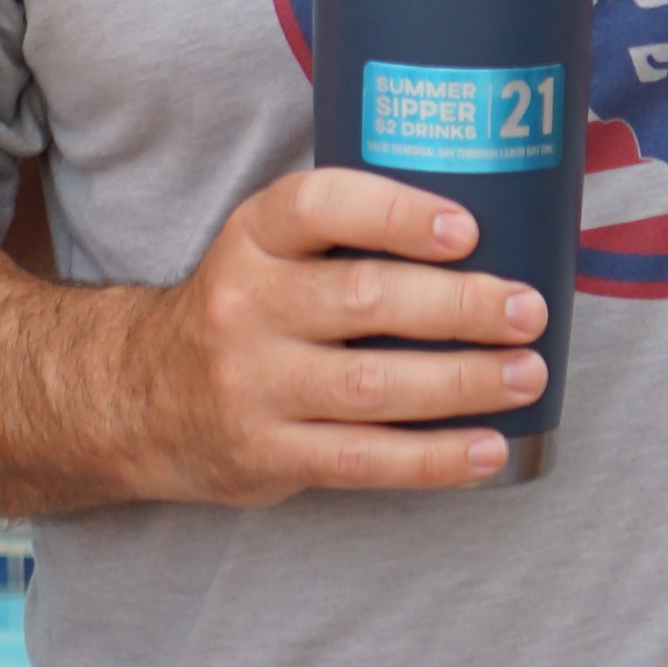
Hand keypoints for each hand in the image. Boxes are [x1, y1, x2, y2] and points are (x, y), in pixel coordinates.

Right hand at [123, 168, 545, 505]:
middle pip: (364, 300)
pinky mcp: (267, 453)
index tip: (466, 229)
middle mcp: (245, 305)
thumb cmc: (243, 310)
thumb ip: (344, 236)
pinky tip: (488, 448)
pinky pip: (363, 459)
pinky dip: (434, 458)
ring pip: (372, 386)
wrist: (140, 395)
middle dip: (460, 306)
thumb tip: (489, 226)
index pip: (318, 206)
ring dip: (462, 382)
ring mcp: (252, 385)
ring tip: (527, 375)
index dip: (395, 214)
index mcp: (251, 237)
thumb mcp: (265, 250)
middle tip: (527, 310)